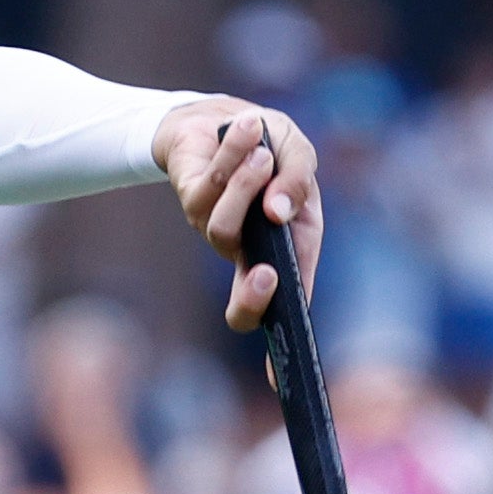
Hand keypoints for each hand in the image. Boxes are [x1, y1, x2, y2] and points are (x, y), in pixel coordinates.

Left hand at [150, 97, 324, 332]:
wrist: (230, 116)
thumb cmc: (274, 146)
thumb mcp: (300, 157)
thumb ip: (299, 182)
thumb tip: (280, 212)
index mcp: (286, 255)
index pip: (282, 315)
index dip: (280, 354)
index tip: (281, 377)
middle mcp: (250, 253)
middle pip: (243, 307)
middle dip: (252, 295)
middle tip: (267, 276)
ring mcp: (217, 231)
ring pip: (224, 230)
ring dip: (247, 186)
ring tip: (262, 154)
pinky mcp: (192, 202)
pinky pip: (210, 188)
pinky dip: (233, 155)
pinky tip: (246, 131)